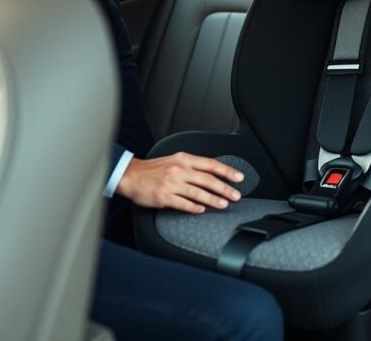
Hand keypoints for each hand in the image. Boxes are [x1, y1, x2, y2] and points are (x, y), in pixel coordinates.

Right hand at [116, 152, 244, 213]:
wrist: (131, 175)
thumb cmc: (154, 169)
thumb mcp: (175, 160)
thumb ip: (193, 165)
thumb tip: (214, 173)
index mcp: (184, 159)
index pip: (211, 164)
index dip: (227, 171)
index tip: (239, 178)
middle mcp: (179, 170)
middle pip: (208, 180)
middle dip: (225, 188)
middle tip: (236, 195)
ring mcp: (172, 184)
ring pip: (198, 193)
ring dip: (213, 200)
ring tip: (224, 205)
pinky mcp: (164, 197)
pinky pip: (183, 204)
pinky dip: (194, 208)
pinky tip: (202, 211)